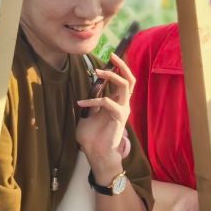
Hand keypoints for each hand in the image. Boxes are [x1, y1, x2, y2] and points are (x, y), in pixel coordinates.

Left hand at [75, 60, 134, 177]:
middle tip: (111, 56)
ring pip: (125, 86)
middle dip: (122, 66)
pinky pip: (108, 102)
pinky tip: (80, 103)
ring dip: (112, 76)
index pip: (124, 81)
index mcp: (117, 103)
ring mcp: (123, 110)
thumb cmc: (92, 137)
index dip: (120, 68)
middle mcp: (123, 105)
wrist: (96, 153)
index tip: (110, 57)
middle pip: (130, 80)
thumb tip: (84, 92)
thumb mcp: (87, 115)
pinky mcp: (119, 117)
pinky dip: (93, 100)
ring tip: (97, 72)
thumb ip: (90, 104)